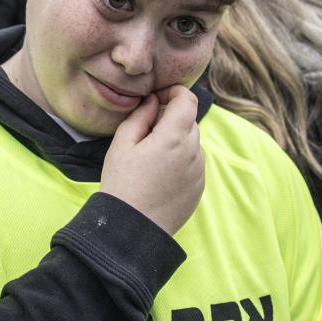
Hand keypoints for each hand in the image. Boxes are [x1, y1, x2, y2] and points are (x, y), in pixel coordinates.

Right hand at [100, 86, 204, 235]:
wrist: (132, 229)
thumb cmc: (122, 184)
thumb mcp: (122, 144)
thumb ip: (140, 116)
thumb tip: (153, 101)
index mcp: (175, 136)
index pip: (187, 99)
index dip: (172, 92)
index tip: (156, 98)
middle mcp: (194, 152)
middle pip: (189, 120)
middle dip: (171, 117)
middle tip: (145, 129)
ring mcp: (199, 171)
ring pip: (192, 142)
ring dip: (176, 139)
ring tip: (150, 156)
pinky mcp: (199, 188)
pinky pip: (194, 163)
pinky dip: (181, 159)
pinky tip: (159, 173)